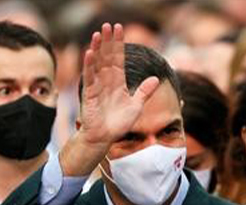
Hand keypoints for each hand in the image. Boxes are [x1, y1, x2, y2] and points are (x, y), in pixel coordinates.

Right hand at [59, 24, 160, 175]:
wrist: (105, 137)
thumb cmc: (119, 123)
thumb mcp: (136, 106)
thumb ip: (144, 92)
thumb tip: (155, 79)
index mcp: (118, 81)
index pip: (118, 57)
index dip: (119, 43)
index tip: (120, 28)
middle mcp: (107, 80)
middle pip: (107, 56)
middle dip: (107, 41)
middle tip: (107, 25)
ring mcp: (97, 85)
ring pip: (97, 63)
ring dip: (97, 48)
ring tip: (98, 34)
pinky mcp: (90, 93)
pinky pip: (89, 77)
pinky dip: (89, 65)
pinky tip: (90, 53)